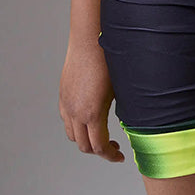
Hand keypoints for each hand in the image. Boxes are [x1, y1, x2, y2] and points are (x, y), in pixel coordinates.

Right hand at [58, 38, 125, 163]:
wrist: (90, 39)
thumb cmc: (109, 60)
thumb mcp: (121, 89)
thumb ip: (122, 110)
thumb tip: (132, 123)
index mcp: (92, 113)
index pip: (99, 147)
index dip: (110, 155)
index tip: (120, 156)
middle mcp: (75, 112)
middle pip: (84, 145)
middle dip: (100, 151)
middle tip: (114, 147)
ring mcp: (66, 104)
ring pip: (72, 134)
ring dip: (86, 140)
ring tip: (101, 134)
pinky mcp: (63, 95)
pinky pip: (67, 120)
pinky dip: (77, 126)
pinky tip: (89, 118)